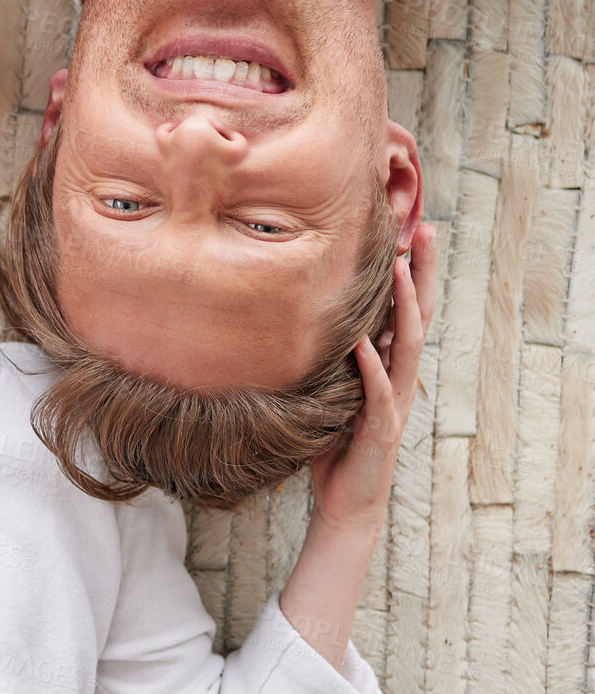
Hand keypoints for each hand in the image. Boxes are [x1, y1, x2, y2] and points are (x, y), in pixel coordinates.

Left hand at [308, 221, 435, 533]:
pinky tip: (363, 342)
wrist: (347, 503)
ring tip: (400, 269)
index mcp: (389, 369)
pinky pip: (377, 392)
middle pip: (419, 317)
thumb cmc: (337, 447)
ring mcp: (393, 403)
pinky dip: (371, 366)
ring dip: (403, 307)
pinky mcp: (379, 429)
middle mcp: (398, 380)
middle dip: (422, 273)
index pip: (406, 312)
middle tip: (426, 230)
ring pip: (406, 347)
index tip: (409, 230)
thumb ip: (332, 360)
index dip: (412, 273)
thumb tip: (308, 320)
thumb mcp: (333, 392)